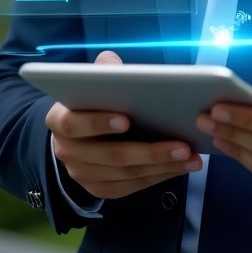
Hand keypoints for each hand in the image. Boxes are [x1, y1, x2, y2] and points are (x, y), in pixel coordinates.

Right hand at [44, 51, 203, 199]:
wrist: (76, 134)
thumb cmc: (91, 101)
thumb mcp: (91, 83)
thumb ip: (101, 72)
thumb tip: (111, 63)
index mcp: (60, 121)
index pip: (75, 124)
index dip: (99, 122)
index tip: (127, 119)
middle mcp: (67, 152)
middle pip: (111, 155)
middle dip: (150, 151)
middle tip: (183, 145)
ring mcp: (83, 175)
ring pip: (126, 174)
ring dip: (163, 166)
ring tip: (191, 156)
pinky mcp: (101, 189)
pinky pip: (132, 186)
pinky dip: (159, 177)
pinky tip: (182, 166)